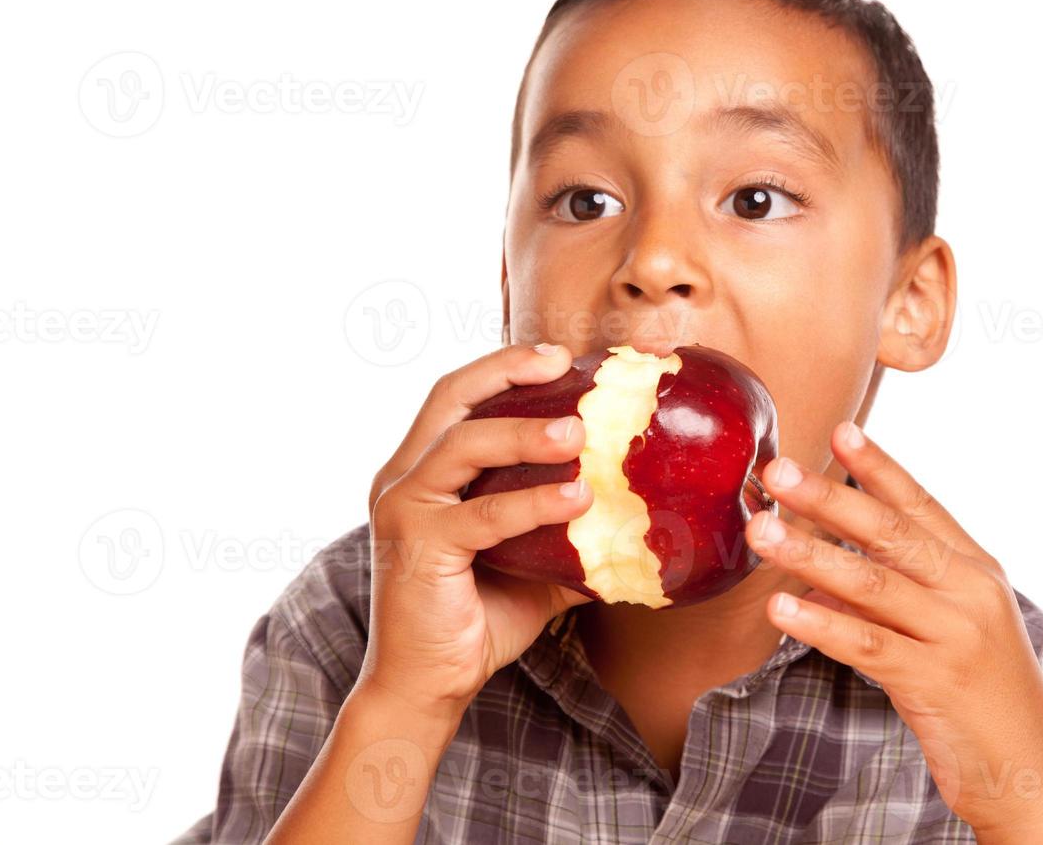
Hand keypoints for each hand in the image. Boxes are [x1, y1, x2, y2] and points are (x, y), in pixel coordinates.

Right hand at [357, 343, 594, 731]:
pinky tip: (577, 497)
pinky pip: (483, 515)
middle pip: (450, 397)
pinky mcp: (416, 546)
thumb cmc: (478, 618)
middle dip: (507, 371)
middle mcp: (404, 477)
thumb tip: (638, 513)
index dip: (506, 366)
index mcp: (425, 470)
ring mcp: (405, 508)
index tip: (562, 356)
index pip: (460, 396)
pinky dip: (533, 502)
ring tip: (581, 431)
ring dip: (525, 432)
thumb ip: (567, 529)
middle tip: (565, 366)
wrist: (429, 685)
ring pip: (464, 445)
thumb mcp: (532, 561)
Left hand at [746, 422, 1042, 843]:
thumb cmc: (981, 695)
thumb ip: (898, 591)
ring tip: (760, 531)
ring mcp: (956, 635)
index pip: (921, 504)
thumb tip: (825, 565)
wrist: (1028, 770)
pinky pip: (866, 644)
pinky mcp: (935, 682)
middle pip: (890, 532)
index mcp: (977, 568)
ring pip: (871, 582)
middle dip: (829, 497)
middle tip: (778, 470)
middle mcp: (971, 591)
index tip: (838, 430)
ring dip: (809, 553)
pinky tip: (780, 607)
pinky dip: (820, 623)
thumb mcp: (951, 627)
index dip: (878, 467)